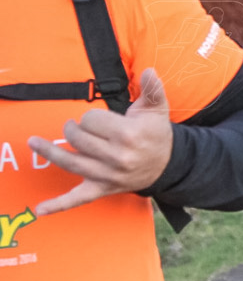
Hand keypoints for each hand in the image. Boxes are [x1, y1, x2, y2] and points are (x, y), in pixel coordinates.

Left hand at [28, 68, 173, 215]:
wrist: (168, 164)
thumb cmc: (157, 133)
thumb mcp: (157, 108)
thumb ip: (152, 88)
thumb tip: (148, 71)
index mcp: (128, 135)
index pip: (92, 120)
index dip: (92, 116)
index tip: (101, 119)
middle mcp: (117, 156)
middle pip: (78, 138)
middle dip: (76, 129)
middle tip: (80, 127)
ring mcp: (108, 175)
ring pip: (70, 161)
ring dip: (50, 151)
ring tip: (36, 142)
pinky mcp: (103, 188)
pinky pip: (78, 199)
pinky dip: (58, 205)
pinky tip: (40, 209)